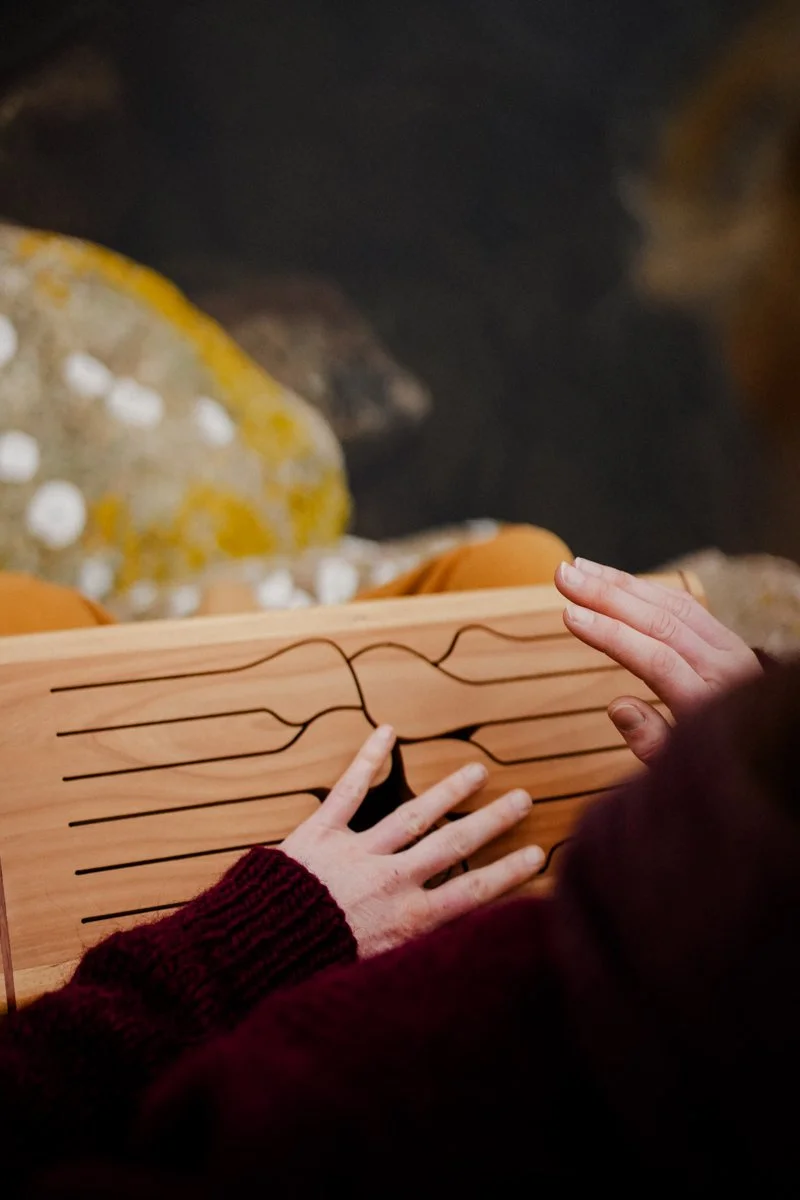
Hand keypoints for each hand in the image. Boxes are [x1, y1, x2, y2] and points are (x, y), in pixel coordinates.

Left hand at [281, 725, 543, 957]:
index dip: (509, 873)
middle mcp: (391, 881)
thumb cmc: (310, 973)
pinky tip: (387, 731)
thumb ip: (413, 962)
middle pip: (453, 845)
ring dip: (448, 792)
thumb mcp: (373, 980)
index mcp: (407, 921)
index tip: (538, 854)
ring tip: (476, 771)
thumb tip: (453, 965)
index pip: (473, 893)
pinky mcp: (321, 833)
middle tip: (521, 798)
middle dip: (492, 821)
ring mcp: (357, 852)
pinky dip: (367, 758)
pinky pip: (348, 790)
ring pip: (413, 814)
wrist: (256, 953)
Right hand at [555, 558, 761, 764]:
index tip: (569, 615)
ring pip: (672, 605)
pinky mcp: (726, 639)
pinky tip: (613, 580)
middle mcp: (727, 669)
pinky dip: (645, 590)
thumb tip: (618, 706)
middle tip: (562, 576)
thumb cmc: (713, 768)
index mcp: (711, 705)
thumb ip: (651, 741)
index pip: (656, 660)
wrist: (766, 753)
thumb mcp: (678, 771)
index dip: (611, 635)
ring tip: (577, 569)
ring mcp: (730, 649)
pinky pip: (684, 605)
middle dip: (606, 596)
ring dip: (620, 584)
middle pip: (662, 623)